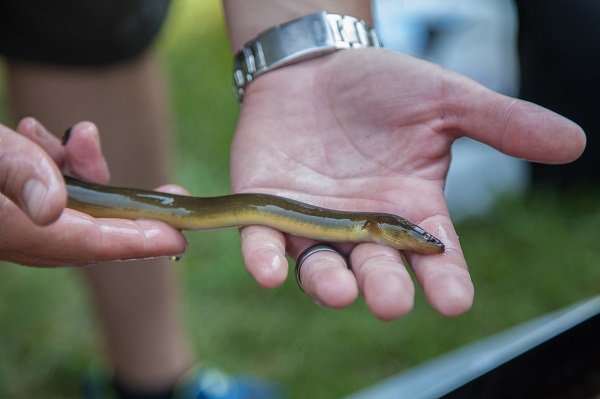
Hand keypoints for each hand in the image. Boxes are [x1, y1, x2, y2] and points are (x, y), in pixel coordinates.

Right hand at [0, 118, 186, 266]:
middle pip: (86, 233)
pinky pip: (39, 195)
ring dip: (85, 174)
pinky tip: (37, 134)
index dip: (137, 241)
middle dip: (131, 210)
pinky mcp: (6, 205)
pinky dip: (52, 168)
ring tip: (83, 135)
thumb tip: (52, 209)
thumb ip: (15, 171)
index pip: (87, 243)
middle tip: (173, 191)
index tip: (178, 240)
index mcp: (7, 230)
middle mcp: (10, 235)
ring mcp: (8, 222)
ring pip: (66, 210)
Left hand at [230, 49, 584, 319]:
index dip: (444, 280)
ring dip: (328, 284)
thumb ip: (500, 123)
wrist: (313, 67)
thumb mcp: (443, 100)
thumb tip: (573, 142)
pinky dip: (265, 260)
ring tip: (339, 290)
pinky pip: (264, 244)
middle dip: (384, 287)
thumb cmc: (379, 85)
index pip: (434, 255)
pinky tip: (267, 272)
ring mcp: (314, 224)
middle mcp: (363, 227)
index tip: (455, 301)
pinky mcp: (269, 210)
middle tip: (392, 300)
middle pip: (376, 270)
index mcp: (409, 208)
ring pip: (321, 268)